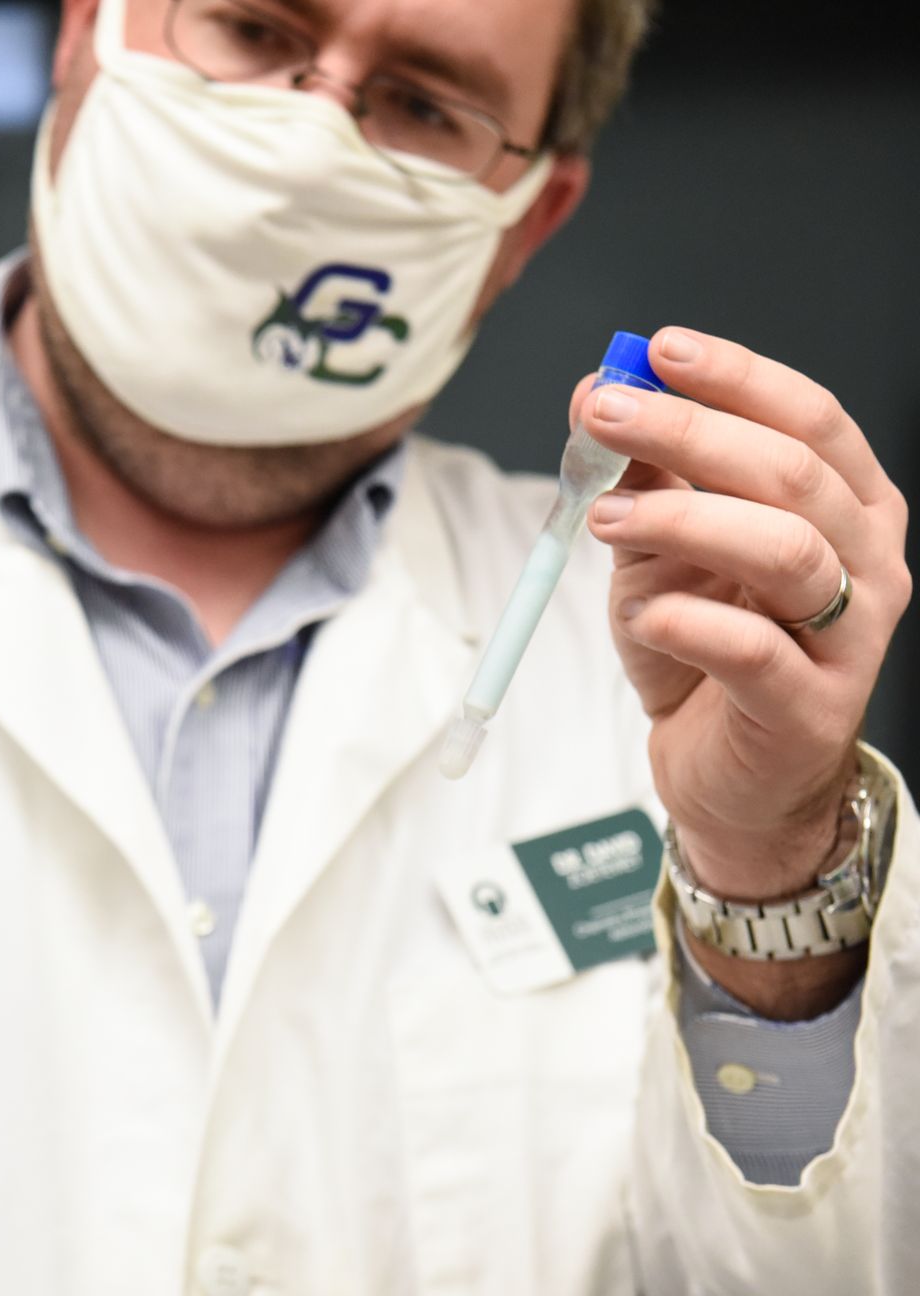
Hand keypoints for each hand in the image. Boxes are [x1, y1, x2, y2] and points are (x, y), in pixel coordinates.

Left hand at [572, 328, 909, 908]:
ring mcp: (850, 636)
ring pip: (785, 550)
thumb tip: (600, 390)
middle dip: (691, 431)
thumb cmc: (703, 648)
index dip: (736, 377)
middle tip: (605, 417)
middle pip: (791, 473)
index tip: (658, 350)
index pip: (808, 418)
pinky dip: (690, 622)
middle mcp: (867, 560)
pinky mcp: (809, 707)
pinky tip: (643, 612)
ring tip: (605, 516)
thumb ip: (642, 475)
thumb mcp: (661, 549)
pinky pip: (754, 651)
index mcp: (846, 505)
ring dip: (686, 517)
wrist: (725, 772)